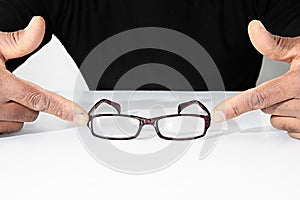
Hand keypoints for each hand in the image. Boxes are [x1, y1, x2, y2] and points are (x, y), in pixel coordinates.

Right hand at [0, 16, 87, 132]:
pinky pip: (6, 129)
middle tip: (15, 85)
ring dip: (19, 109)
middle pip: (33, 110)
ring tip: (3, 93)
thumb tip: (40, 25)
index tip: (79, 116)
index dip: (64, 108)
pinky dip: (7, 118)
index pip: (41, 98)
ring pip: (21, 120)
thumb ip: (20, 41)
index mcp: (0, 84)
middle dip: (32, 99)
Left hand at [212, 20, 299, 138]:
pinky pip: (291, 131)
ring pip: (276, 121)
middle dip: (270, 98)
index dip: (235, 106)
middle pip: (265, 108)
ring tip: (297, 97)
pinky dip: (292, 121)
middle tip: (287, 86)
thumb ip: (274, 45)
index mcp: (298, 83)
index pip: (258, 97)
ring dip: (280, 111)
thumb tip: (254, 29)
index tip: (219, 115)